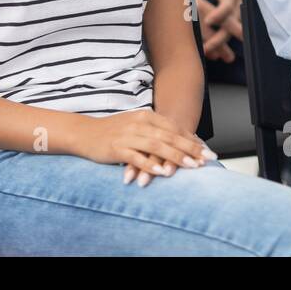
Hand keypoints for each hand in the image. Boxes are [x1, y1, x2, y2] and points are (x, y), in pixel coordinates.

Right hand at [74, 109, 215, 187]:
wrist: (84, 133)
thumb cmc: (113, 131)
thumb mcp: (136, 126)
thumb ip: (156, 131)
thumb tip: (180, 142)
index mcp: (146, 116)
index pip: (174, 128)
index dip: (192, 139)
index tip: (207, 150)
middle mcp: (139, 124)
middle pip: (170, 136)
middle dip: (190, 148)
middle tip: (207, 159)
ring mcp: (128, 135)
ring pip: (156, 146)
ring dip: (176, 156)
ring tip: (192, 166)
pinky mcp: (117, 148)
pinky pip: (136, 157)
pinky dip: (150, 165)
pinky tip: (162, 173)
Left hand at [187, 0, 243, 61]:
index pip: (227, 6)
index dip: (219, 14)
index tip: (208, 21)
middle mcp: (235, 9)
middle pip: (230, 26)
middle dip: (219, 39)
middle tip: (206, 49)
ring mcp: (235, 20)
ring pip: (228, 36)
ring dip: (218, 47)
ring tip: (208, 56)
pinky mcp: (231, 26)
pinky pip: (225, 38)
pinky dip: (219, 47)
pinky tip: (211, 56)